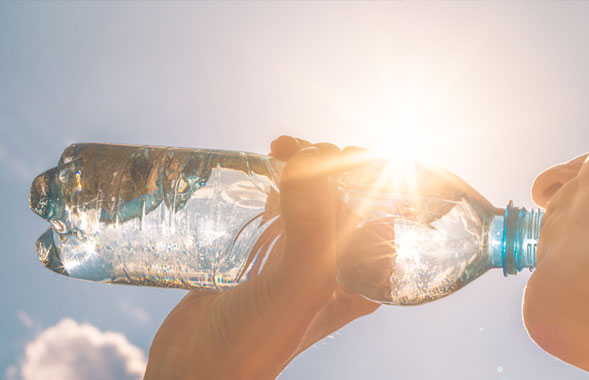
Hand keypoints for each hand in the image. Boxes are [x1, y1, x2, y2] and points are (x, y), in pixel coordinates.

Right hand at [145, 136, 379, 379]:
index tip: (335, 152)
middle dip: (330, 162)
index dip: (366, 172)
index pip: (381, 208)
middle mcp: (337, 265)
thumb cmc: (255, 342)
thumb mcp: (298, 286)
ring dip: (303, 166)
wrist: (192, 370)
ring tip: (278, 149)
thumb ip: (312, 227)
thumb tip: (312, 159)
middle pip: (347, 196)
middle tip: (298, 149)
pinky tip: (264, 168)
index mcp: (363, 276)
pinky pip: (280, 207)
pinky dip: (276, 183)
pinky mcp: (264, 254)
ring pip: (313, 197)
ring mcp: (299, 257)